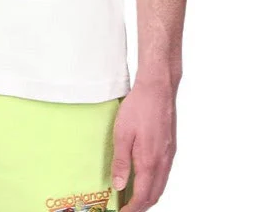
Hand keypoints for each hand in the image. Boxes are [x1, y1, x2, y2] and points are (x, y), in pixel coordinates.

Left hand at [111, 79, 176, 211]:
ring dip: (149, 195)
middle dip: (142, 206)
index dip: (133, 209)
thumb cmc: (139, 107)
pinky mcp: (170, 147)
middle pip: (154, 194)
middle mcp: (163, 162)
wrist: (158, 89)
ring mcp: (169, 155)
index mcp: (149, 161)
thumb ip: (121, 162)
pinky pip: (164, 173)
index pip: (143, 196)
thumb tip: (119, 186)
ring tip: (134, 198)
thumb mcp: (122, 134)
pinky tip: (145, 178)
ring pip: (161, 184)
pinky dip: (155, 183)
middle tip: (128, 209)